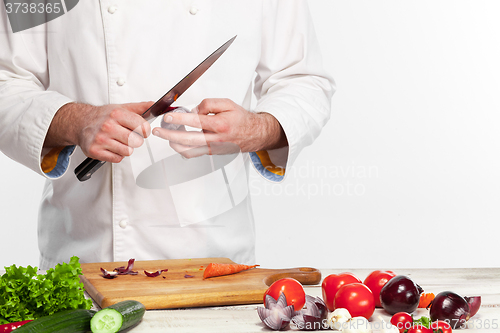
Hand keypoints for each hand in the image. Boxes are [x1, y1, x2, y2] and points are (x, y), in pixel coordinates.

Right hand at [44, 101, 152, 162]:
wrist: (81, 122)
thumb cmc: (103, 116)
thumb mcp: (122, 108)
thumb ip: (140, 107)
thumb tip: (154, 105)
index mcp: (116, 114)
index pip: (142, 126)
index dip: (145, 130)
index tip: (142, 130)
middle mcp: (108, 126)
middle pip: (136, 141)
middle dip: (136, 140)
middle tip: (130, 136)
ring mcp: (100, 139)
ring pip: (128, 151)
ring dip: (126, 148)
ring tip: (119, 141)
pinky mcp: (95, 151)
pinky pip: (117, 159)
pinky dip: (117, 155)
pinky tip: (112, 146)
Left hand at [151, 98, 286, 158]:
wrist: (254, 134)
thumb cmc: (241, 119)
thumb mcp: (227, 103)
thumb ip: (209, 103)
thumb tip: (194, 110)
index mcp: (220, 124)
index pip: (196, 121)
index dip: (180, 118)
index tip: (169, 116)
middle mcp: (216, 139)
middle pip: (188, 139)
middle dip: (170, 135)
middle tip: (158, 131)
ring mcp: (213, 148)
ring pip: (189, 151)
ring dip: (174, 144)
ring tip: (165, 136)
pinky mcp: (212, 153)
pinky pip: (194, 154)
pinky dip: (183, 149)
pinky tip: (176, 143)